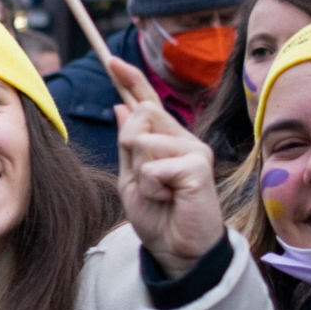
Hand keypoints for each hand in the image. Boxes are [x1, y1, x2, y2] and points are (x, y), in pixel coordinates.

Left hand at [110, 58, 223, 279]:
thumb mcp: (132, 177)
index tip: (111, 60)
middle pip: (140, 115)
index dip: (131, 80)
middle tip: (145, 179)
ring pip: (142, 140)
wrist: (178, 249)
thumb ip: (129, 144)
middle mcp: (185, 138)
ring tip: (159, 193)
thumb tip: (122, 104)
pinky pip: (152, 166)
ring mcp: (194, 150)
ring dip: (139, 174)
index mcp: (168, 139)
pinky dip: (149, 187)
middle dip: (129, 145)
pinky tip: (168, 199)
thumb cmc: (158, 216)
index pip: (148, 102)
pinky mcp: (198, 166)